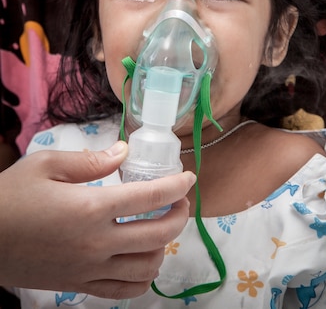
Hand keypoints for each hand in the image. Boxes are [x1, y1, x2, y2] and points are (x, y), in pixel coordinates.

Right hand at [0, 141, 194, 298]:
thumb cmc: (11, 198)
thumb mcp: (46, 165)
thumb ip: (91, 160)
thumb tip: (124, 153)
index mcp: (91, 207)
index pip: (150, 196)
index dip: (177, 185)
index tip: (189, 177)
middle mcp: (96, 243)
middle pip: (158, 234)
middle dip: (179, 214)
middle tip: (181, 200)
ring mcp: (89, 269)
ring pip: (146, 266)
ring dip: (164, 246)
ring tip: (162, 226)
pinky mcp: (78, 285)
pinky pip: (123, 291)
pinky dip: (143, 278)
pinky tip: (143, 260)